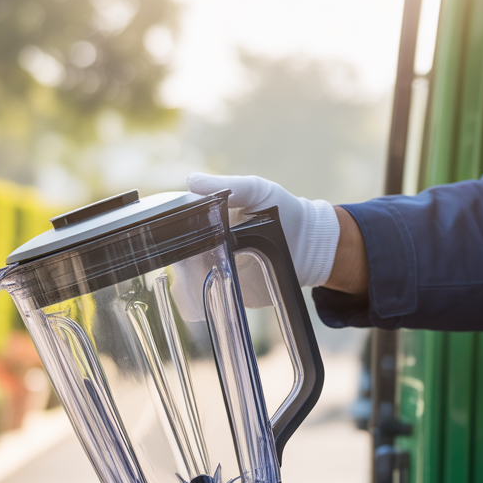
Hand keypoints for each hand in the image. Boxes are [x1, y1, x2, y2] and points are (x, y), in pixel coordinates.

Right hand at [186, 173, 339, 287]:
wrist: (310, 244)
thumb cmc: (283, 210)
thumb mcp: (256, 191)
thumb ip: (228, 185)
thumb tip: (191, 180)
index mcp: (209, 224)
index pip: (179, 231)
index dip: (173, 235)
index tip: (171, 237)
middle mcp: (208, 249)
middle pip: (180, 260)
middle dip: (180, 263)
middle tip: (192, 259)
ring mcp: (218, 273)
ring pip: (190, 284)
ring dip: (188, 284)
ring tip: (201, 278)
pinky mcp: (231, 294)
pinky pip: (209, 302)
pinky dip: (201, 303)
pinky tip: (202, 298)